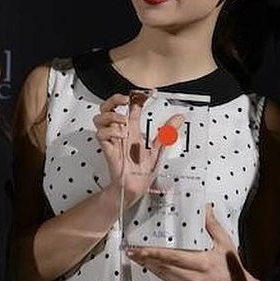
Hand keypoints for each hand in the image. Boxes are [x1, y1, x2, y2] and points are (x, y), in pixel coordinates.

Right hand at [92, 92, 183, 206]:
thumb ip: (167, 132)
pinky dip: (110, 131)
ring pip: (100, 118)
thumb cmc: (143, 170)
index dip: (137, 97)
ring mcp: (113, 140)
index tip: (148, 93)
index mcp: (132, 130)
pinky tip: (121, 135)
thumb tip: (179, 117)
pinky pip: (100, 134)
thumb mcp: (158, 148)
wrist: (135, 188)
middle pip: (108, 107)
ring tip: (125, 121)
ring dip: (112, 115)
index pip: (131, 107)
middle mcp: (121, 132)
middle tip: (125, 100)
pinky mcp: (108, 149)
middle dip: (114, 99)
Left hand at [125, 205, 252, 280]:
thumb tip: (205, 207)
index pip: (172, 257)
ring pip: (162, 275)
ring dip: (147, 265)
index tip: (139, 248)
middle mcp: (192, 277)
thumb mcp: (225, 244)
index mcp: (202, 263)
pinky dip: (157, 271)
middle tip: (130, 250)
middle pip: (162, 267)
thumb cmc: (232, 269)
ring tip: (135, 255)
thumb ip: (212, 225)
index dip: (153, 253)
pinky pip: (167, 280)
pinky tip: (150, 264)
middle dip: (144, 259)